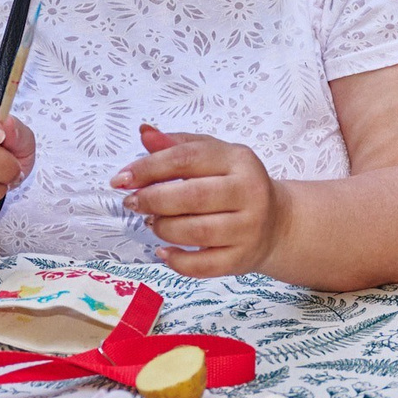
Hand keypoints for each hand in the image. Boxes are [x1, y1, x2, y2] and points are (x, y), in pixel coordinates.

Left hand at [114, 123, 283, 276]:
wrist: (277, 223)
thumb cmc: (234, 184)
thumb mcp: (213, 157)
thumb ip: (177, 145)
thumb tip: (144, 133)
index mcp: (239, 160)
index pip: (188, 158)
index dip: (149, 168)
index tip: (121, 179)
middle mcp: (249, 192)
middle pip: (192, 196)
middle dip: (152, 200)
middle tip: (133, 203)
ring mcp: (248, 228)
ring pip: (196, 231)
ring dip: (163, 228)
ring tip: (153, 223)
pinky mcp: (242, 258)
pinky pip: (202, 265)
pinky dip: (176, 261)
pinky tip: (164, 251)